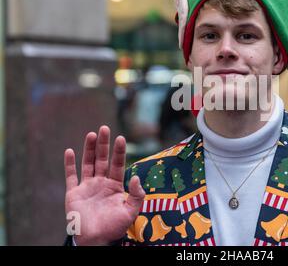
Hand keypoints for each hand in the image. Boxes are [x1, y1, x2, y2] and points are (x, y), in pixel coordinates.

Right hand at [64, 126, 144, 245]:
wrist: (96, 240)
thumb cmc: (114, 228)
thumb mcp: (131, 212)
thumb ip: (137, 195)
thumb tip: (137, 177)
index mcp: (115, 186)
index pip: (118, 164)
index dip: (119, 152)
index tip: (121, 138)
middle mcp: (101, 183)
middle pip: (102, 159)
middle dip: (103, 144)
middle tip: (104, 128)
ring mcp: (87, 187)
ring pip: (88, 164)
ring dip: (89, 149)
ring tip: (91, 134)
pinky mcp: (73, 193)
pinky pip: (71, 176)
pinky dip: (69, 164)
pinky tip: (70, 151)